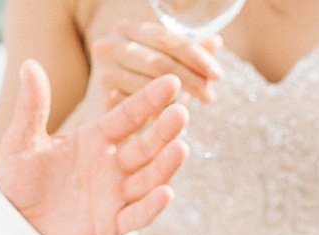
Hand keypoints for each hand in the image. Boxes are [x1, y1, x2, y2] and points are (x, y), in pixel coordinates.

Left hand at [0, 60, 189, 234]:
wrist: (11, 227)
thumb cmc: (16, 182)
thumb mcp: (21, 141)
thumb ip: (32, 107)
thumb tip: (29, 65)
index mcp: (94, 140)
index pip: (127, 117)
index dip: (148, 101)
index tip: (170, 82)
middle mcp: (111, 167)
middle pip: (145, 147)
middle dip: (164, 131)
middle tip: (181, 113)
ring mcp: (114, 197)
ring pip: (148, 180)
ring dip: (166, 165)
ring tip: (181, 148)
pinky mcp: (111, 226)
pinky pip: (136, 216)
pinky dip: (151, 207)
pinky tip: (166, 193)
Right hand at [88, 22, 223, 109]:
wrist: (100, 115)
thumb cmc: (135, 84)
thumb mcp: (159, 64)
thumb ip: (185, 52)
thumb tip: (215, 42)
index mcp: (126, 29)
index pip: (168, 40)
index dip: (196, 57)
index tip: (218, 75)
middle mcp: (109, 45)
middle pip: (161, 63)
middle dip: (192, 80)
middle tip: (210, 97)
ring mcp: (103, 72)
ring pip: (151, 87)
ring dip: (178, 101)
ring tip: (195, 111)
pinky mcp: (101, 100)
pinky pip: (141, 109)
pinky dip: (160, 115)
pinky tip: (173, 122)